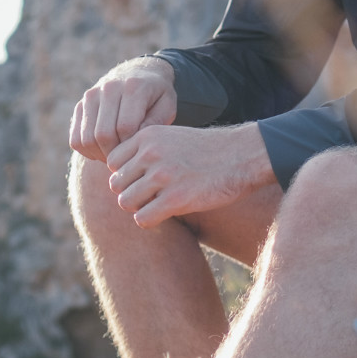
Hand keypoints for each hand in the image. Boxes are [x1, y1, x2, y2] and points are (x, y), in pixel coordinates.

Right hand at [70, 57, 176, 161]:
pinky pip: (76, 139)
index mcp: (133, 87)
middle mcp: (108, 88)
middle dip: (115, 154)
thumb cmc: (156, 96)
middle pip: (103, 135)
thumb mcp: (167, 106)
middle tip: (126, 160)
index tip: (139, 152)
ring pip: (87, 139)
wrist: (138, 73)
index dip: (131, 146)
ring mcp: (90, 96)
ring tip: (115, 156)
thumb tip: (135, 140)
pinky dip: (87, 152)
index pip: (125, 127)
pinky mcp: (80, 105)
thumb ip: (155, 122)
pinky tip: (103, 151)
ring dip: (100, 155)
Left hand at [105, 124, 274, 226]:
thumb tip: (120, 173)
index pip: (112, 161)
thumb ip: (147, 149)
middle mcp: (151, 153)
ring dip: (139, 208)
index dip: (125, 174)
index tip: (141, 180)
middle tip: (149, 196)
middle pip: (116, 184)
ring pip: (126, 202)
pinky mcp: (176, 198)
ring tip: (157, 205)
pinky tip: (165, 215)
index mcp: (147, 136)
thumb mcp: (172, 137)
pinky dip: (150, 221)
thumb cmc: (208, 150)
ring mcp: (163, 175)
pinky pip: (142, 218)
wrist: (244, 155)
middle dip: (130, 193)